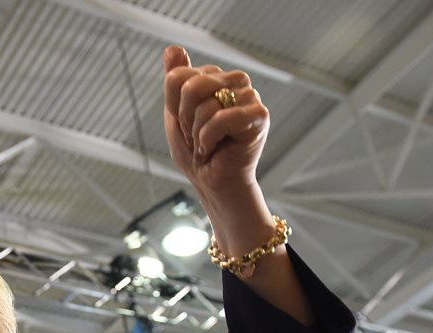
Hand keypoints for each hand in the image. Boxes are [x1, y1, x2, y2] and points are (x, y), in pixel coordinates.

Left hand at [162, 45, 268, 212]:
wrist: (213, 184)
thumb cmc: (197, 153)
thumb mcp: (176, 115)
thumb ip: (174, 82)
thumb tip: (173, 48)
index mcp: (216, 77)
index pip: (178, 77)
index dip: (174, 107)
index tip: (186, 125)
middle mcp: (235, 81)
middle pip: (191, 85)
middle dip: (186, 119)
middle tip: (197, 137)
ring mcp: (249, 96)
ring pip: (205, 104)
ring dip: (198, 133)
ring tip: (209, 144)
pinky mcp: (259, 116)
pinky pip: (221, 119)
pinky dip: (209, 139)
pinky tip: (217, 149)